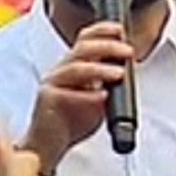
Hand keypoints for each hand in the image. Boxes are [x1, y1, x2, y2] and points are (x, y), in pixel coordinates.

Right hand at [20, 20, 133, 169]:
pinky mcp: (47, 101)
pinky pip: (68, 95)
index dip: (103, 31)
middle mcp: (61, 71)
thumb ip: (108, 85)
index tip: (121, 30)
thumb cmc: (71, 121)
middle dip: (108, 46)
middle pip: (83, 48)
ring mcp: (52, 84)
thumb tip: (126, 72)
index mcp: (73, 67)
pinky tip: (101, 97)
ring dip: (100, 69)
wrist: (48, 145)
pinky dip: (88, 96)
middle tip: (127, 51)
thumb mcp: (98, 99)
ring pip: (76, 69)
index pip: (86, 40)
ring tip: (118, 74)